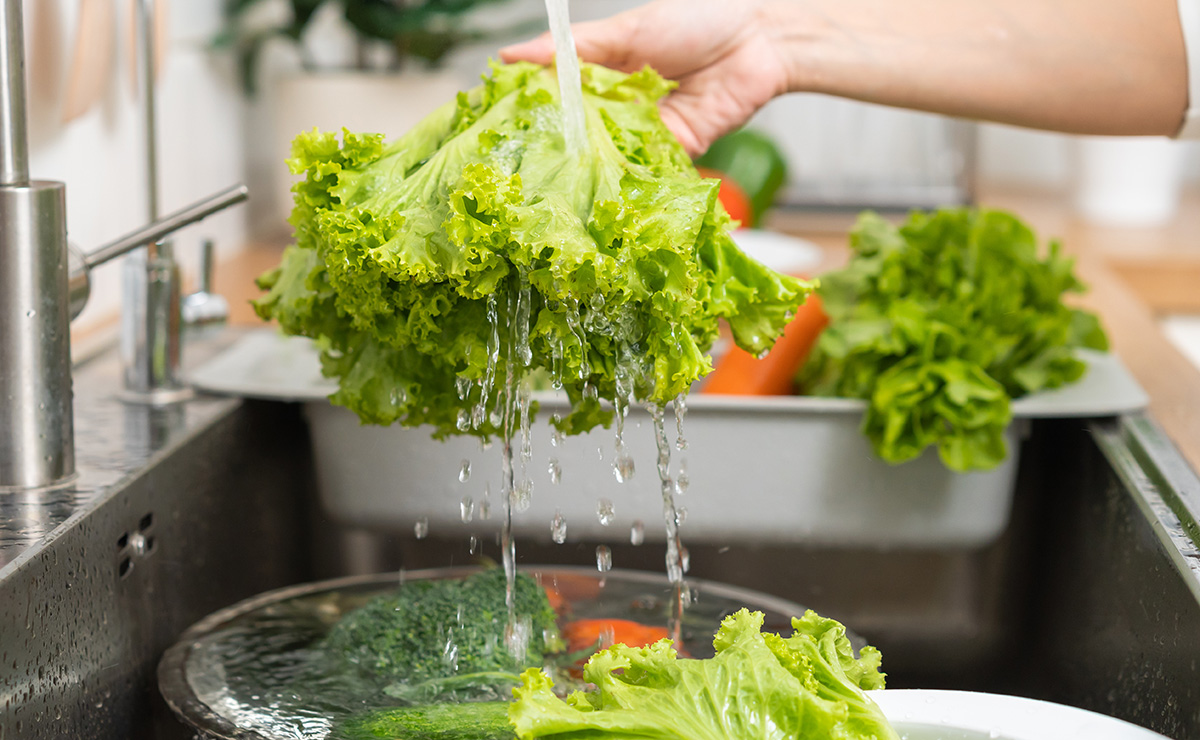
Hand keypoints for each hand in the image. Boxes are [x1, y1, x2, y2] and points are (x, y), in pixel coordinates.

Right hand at [500, 0, 792, 155]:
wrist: (759, 40)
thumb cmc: (698, 20)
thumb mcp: (626, 31)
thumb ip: (573, 49)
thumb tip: (512, 55)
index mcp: (604, 71)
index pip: (558, 97)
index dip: (531, 112)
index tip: (497, 127)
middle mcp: (621, 106)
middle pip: (580, 134)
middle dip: (556, 149)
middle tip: (520, 167)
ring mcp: (646, 131)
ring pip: (609, 156)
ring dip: (589, 169)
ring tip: (557, 184)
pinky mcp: (674, 152)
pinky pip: (646, 170)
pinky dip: (629, 180)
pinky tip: (605, 190)